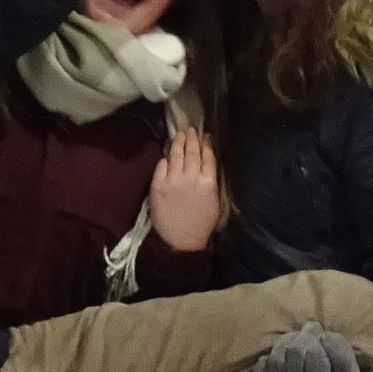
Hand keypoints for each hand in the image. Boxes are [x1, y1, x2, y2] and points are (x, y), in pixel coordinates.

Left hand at [146, 126, 221, 253]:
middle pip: (192, 151)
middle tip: (190, 129)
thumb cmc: (201, 224)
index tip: (205, 136)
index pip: (208, 156)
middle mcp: (191, 177)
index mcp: (209, 182)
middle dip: (192, 138)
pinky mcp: (158, 185)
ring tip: (180, 135)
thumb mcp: (214, 201)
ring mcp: (173, 180)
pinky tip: (169, 155)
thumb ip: (211, 180)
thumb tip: (205, 163)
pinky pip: (162, 164)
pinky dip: (166, 158)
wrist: (180, 241)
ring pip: (176, 154)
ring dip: (179, 142)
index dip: (206, 143)